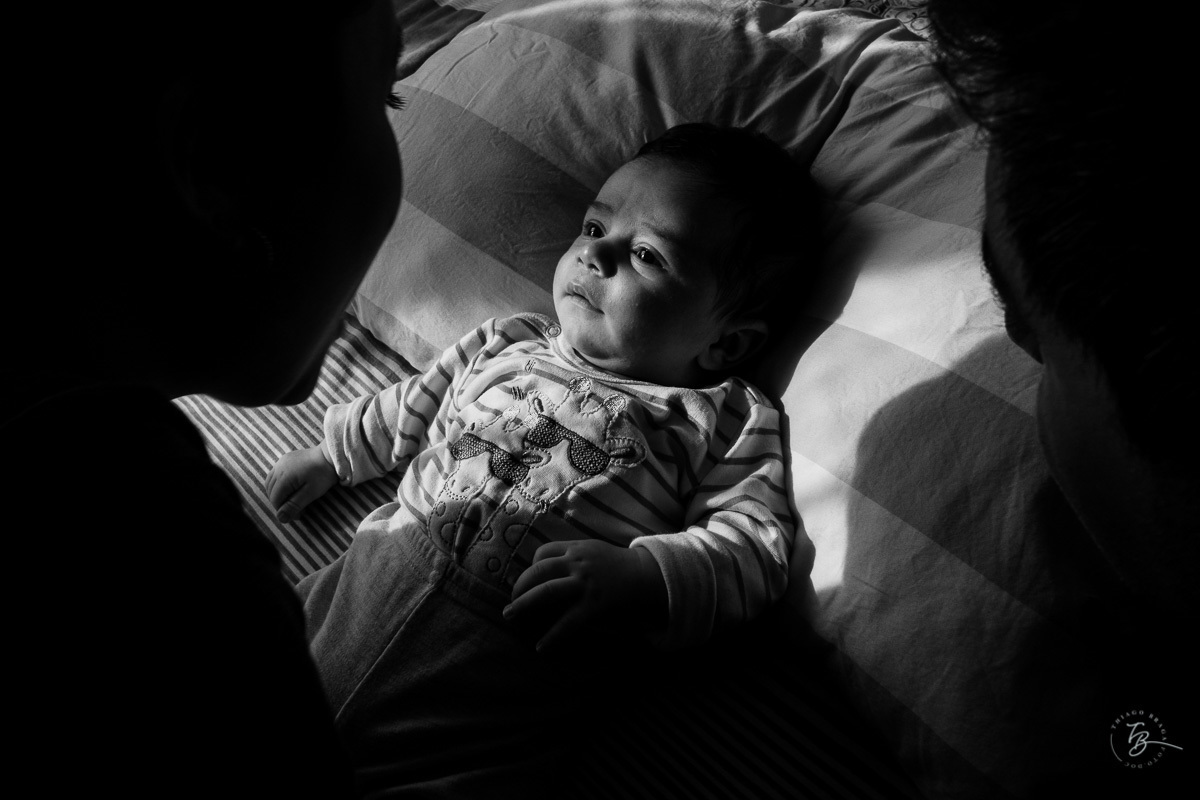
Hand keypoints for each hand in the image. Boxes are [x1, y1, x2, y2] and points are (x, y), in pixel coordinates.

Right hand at [265, 444, 337, 523]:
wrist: (331, 455)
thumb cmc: (323, 475)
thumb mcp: (310, 493)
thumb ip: (294, 505)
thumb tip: (280, 518)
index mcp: (283, 477)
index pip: (275, 499)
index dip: (284, 510)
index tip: (299, 514)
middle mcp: (278, 468)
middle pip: (271, 491)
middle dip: (281, 502)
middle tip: (297, 509)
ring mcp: (281, 462)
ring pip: (271, 483)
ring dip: (278, 493)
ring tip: (294, 499)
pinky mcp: (286, 458)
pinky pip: (276, 474)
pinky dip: (279, 484)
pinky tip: (292, 488)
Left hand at [504, 539, 667, 653]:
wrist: (647, 575)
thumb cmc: (617, 564)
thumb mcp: (592, 550)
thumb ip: (571, 556)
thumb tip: (546, 567)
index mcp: (576, 549)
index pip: (542, 554)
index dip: (531, 568)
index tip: (529, 582)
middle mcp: (577, 563)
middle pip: (538, 572)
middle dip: (519, 587)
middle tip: (509, 603)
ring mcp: (585, 584)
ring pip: (547, 592)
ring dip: (523, 605)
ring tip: (509, 616)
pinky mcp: (594, 604)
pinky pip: (568, 622)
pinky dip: (553, 636)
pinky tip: (541, 647)